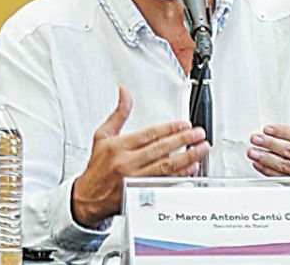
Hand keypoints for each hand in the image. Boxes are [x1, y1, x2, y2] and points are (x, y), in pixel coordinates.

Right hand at [71, 86, 209, 227]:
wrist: (87, 198)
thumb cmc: (97, 167)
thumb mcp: (103, 136)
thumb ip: (119, 114)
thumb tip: (124, 92)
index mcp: (118, 147)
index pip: (150, 134)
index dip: (170, 128)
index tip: (186, 124)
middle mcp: (126, 163)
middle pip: (161, 149)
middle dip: (184, 140)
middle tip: (199, 134)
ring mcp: (134, 180)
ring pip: (165, 167)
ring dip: (187, 158)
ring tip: (201, 149)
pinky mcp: (140, 193)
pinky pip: (163, 183)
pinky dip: (179, 176)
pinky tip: (191, 169)